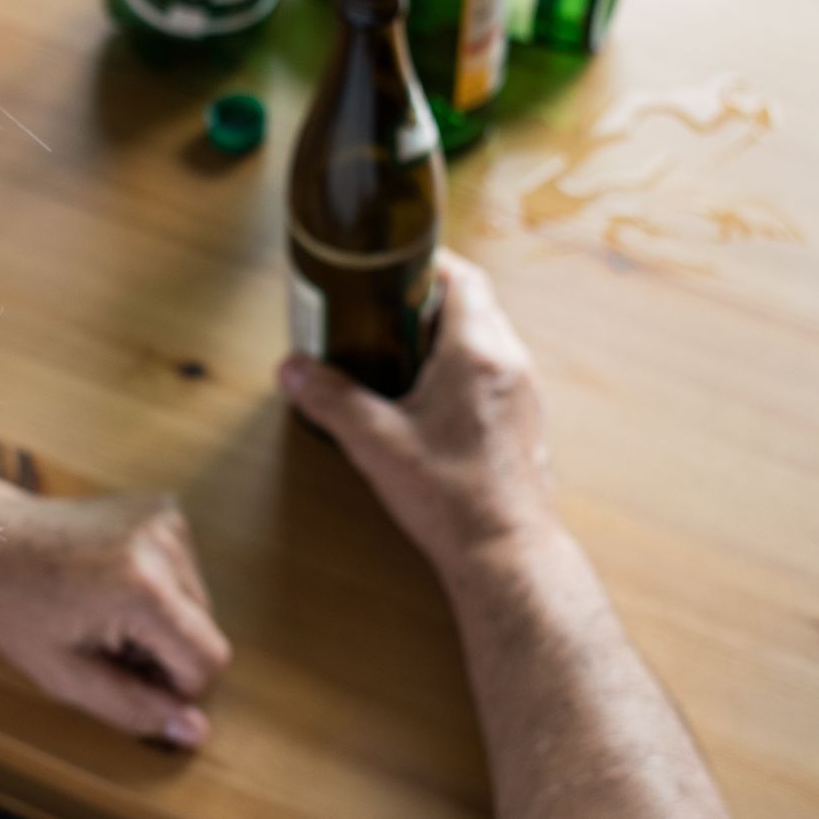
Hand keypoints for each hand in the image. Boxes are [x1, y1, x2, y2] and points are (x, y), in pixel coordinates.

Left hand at [0, 467, 230, 747]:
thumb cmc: (17, 611)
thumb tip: (195, 731)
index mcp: (143, 587)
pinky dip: (158, 591)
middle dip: (164, 652)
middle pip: (205, 631)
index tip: (124, 675)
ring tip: (103, 613)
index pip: (208, 659)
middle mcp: (164, 545)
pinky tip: (112, 585)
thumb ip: (135, 709)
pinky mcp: (164, 509)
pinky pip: (184, 574)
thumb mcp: (67, 677)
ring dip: (161, 623)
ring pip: (198, 605)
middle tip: (103, 643)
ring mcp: (166, 519)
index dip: (174, 686)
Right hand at [278, 250, 555, 578]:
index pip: (462, 278)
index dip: (427, 264)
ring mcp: (525, 394)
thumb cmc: (451, 499)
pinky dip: (466, 367)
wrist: (506, 554)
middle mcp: (510, 364)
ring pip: (489, 338)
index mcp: (476, 354)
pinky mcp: (526, 422)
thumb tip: (292, 370)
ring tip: (402, 352)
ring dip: (450, 334)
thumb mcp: (375, 443)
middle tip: (384, 310)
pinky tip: (431, 398)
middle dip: (429, 299)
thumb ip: (330, 399)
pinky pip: (498, 372)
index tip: (392, 266)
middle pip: (475, 304)